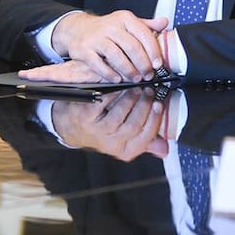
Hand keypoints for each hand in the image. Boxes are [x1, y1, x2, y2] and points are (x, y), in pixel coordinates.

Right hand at [51, 10, 169, 82]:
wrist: (77, 28)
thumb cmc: (106, 29)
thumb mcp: (127, 23)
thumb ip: (146, 25)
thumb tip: (165, 23)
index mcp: (124, 18)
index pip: (143, 34)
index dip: (153, 51)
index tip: (158, 64)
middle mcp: (110, 26)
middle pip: (131, 47)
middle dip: (143, 64)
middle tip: (148, 75)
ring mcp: (96, 38)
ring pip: (116, 56)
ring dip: (129, 70)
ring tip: (135, 78)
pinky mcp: (84, 50)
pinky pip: (98, 64)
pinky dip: (109, 74)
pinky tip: (117, 78)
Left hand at [52, 88, 171, 160]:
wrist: (71, 125)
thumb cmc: (103, 128)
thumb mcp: (124, 138)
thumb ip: (145, 141)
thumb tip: (164, 149)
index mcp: (124, 150)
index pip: (145, 139)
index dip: (154, 121)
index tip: (159, 104)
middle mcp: (110, 144)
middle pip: (133, 126)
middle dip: (144, 106)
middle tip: (149, 90)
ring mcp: (96, 130)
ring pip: (119, 114)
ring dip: (130, 98)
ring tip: (137, 85)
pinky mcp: (84, 116)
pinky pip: (103, 102)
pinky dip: (113, 91)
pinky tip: (119, 83)